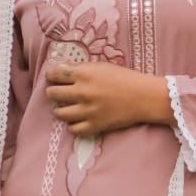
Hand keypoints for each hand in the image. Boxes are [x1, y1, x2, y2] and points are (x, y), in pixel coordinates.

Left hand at [45, 61, 168, 136]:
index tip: (53, 78)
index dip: (51, 76)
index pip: (54, 75)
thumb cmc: (125, 78)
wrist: (144, 97)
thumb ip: (82, 69)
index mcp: (83, 74)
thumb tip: (63, 72)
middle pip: (53, 94)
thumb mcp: (102, 66)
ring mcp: (87, 110)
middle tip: (58, 93)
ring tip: (66, 108)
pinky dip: (73, 125)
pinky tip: (77, 120)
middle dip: (53, 92)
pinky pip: (73, 129)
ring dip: (60, 110)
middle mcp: (82, 92)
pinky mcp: (94, 125)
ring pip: (59, 113)